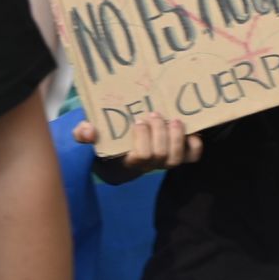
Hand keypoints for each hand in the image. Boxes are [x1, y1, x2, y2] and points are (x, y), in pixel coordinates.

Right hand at [72, 112, 201, 170]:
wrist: (124, 153)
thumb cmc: (109, 141)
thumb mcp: (91, 136)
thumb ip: (83, 134)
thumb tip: (88, 131)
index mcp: (130, 161)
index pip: (141, 157)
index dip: (143, 139)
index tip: (138, 121)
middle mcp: (150, 164)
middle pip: (161, 156)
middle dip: (160, 134)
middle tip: (154, 115)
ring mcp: (166, 160)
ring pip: (177, 158)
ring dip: (177, 137)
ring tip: (173, 120)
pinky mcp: (181, 155)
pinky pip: (193, 156)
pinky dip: (195, 144)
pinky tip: (191, 131)